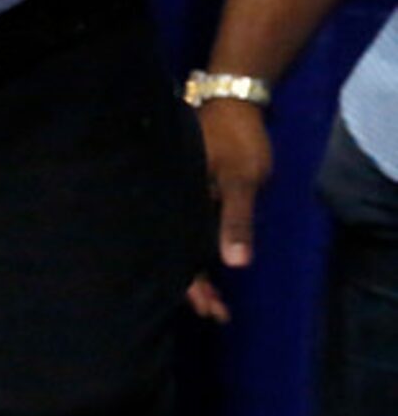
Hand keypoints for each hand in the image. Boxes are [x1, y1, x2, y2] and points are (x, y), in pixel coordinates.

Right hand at [187, 98, 272, 323]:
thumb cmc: (236, 139)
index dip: (194, 284)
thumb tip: (235, 264)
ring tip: (214, 300)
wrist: (234, 102)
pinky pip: (188, 227)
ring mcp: (182, 195)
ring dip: (196, 270)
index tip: (212, 311)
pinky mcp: (192, 189)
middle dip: (194, 286)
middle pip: (174, 252)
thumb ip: (236, 220)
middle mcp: (174, 201)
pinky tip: (205, 262)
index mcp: (180, 200)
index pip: (179, 252)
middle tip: (216, 313)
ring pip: (180, 241)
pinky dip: (197, 248)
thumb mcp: (242, 180)